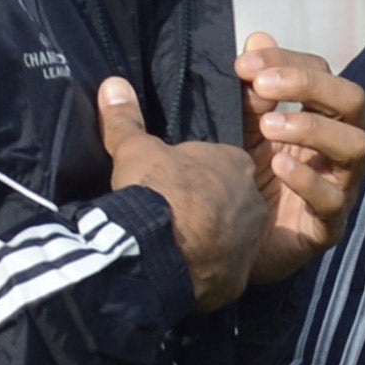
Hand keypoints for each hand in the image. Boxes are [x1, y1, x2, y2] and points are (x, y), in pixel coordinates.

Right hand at [97, 77, 265, 311]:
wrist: (158, 250)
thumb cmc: (154, 190)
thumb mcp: (135, 150)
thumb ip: (126, 119)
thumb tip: (112, 84)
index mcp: (235, 165)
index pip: (223, 164)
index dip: (197, 174)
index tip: (173, 183)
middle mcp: (252, 203)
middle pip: (233, 202)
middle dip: (208, 208)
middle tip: (173, 214)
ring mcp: (248, 244)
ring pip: (232, 239)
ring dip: (209, 241)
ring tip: (173, 244)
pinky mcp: (237, 281)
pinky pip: (222, 274)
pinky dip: (204, 273)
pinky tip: (179, 271)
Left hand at [234, 31, 364, 284]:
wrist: (231, 245)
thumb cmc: (246, 179)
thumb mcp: (244, 128)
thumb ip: (253, 88)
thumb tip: (257, 37)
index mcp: (322, 117)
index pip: (323, 74)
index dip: (288, 61)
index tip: (243, 63)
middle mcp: (339, 149)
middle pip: (352, 101)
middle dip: (309, 86)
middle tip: (261, 86)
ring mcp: (340, 187)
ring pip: (355, 146)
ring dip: (313, 128)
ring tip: (268, 127)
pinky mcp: (328, 227)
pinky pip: (333, 201)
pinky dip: (308, 180)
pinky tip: (277, 168)